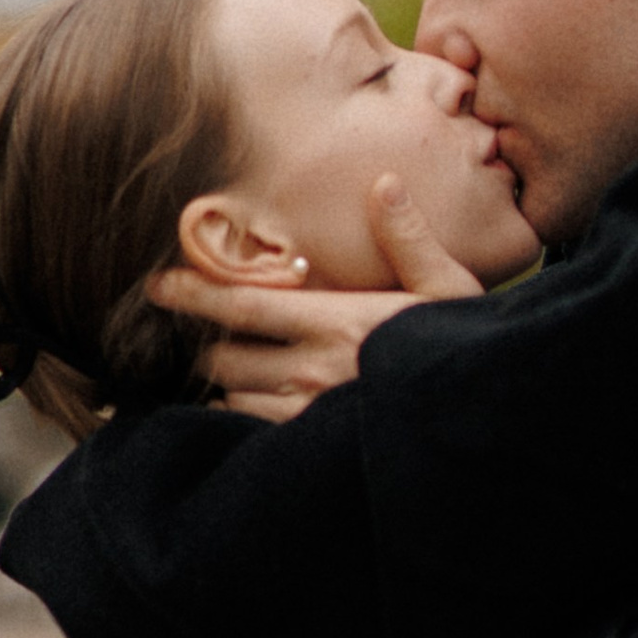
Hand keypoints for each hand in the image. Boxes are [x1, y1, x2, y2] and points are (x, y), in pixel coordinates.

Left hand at [147, 177, 481, 417]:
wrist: (479, 423)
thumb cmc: (466, 350)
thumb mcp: (450, 288)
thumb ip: (410, 238)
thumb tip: (384, 184)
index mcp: (341, 324)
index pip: (246, 306)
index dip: (195, 294)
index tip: (158, 284)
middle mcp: (316, 374)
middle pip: (225, 359)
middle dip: (206, 346)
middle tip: (195, 331)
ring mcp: (310, 419)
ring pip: (233, 399)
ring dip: (224, 384)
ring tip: (227, 371)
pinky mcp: (312, 453)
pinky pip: (253, 433)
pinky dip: (242, 417)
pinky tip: (251, 406)